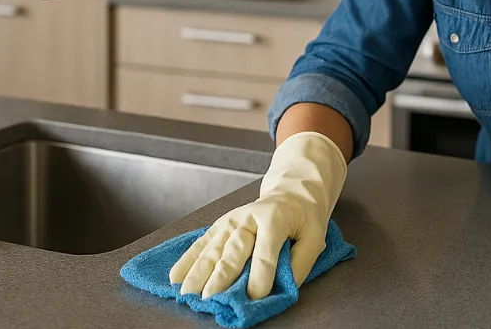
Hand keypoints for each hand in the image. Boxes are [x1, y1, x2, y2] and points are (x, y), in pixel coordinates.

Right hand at [169, 131, 346, 299]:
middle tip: (211, 298)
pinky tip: (175, 277)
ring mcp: (231, 221)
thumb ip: (300, 264)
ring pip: (212, 248)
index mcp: (275, 219)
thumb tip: (282, 290)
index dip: (260, 276)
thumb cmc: (304, 218)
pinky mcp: (220, 225)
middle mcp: (248, 217)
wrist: (291, 193)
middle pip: (233, 250)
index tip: (254, 297)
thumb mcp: (315, 237)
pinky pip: (201, 243)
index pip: (266, 252)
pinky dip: (187, 260)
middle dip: (221, 275)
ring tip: (187, 293)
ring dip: (198, 271)